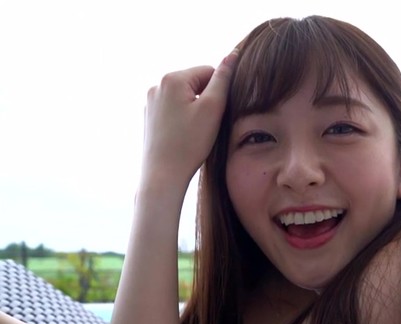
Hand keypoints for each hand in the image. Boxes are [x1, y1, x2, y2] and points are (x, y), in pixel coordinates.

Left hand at [141, 50, 237, 187]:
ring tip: (195, 132)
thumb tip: (232, 55)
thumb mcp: (213, 108)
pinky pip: (174, 108)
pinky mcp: (150, 116)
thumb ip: (223, 79)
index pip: (208, 71)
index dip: (220, 92)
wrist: (163, 174)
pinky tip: (185, 136)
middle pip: (196, 83)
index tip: (217, 114)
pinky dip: (184, 118)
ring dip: (195, 109)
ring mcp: (151, 101)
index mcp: (172, 79)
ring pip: (185, 97)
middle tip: (207, 125)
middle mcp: (157, 85)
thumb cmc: (190, 143)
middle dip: (206, 100)